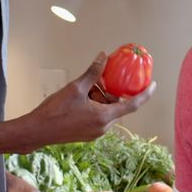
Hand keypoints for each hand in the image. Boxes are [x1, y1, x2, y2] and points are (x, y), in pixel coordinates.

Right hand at [22, 52, 155, 146]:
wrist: (37, 131)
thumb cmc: (55, 110)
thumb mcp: (76, 88)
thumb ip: (93, 73)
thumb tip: (103, 57)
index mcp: (104, 117)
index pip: (132, 105)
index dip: (145, 94)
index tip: (154, 84)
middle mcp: (103, 128)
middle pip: (115, 106)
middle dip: (108, 93)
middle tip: (96, 82)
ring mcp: (95, 133)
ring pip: (105, 111)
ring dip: (98, 99)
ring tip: (81, 91)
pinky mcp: (87, 135)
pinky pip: (97, 117)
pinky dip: (94, 107)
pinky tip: (79, 100)